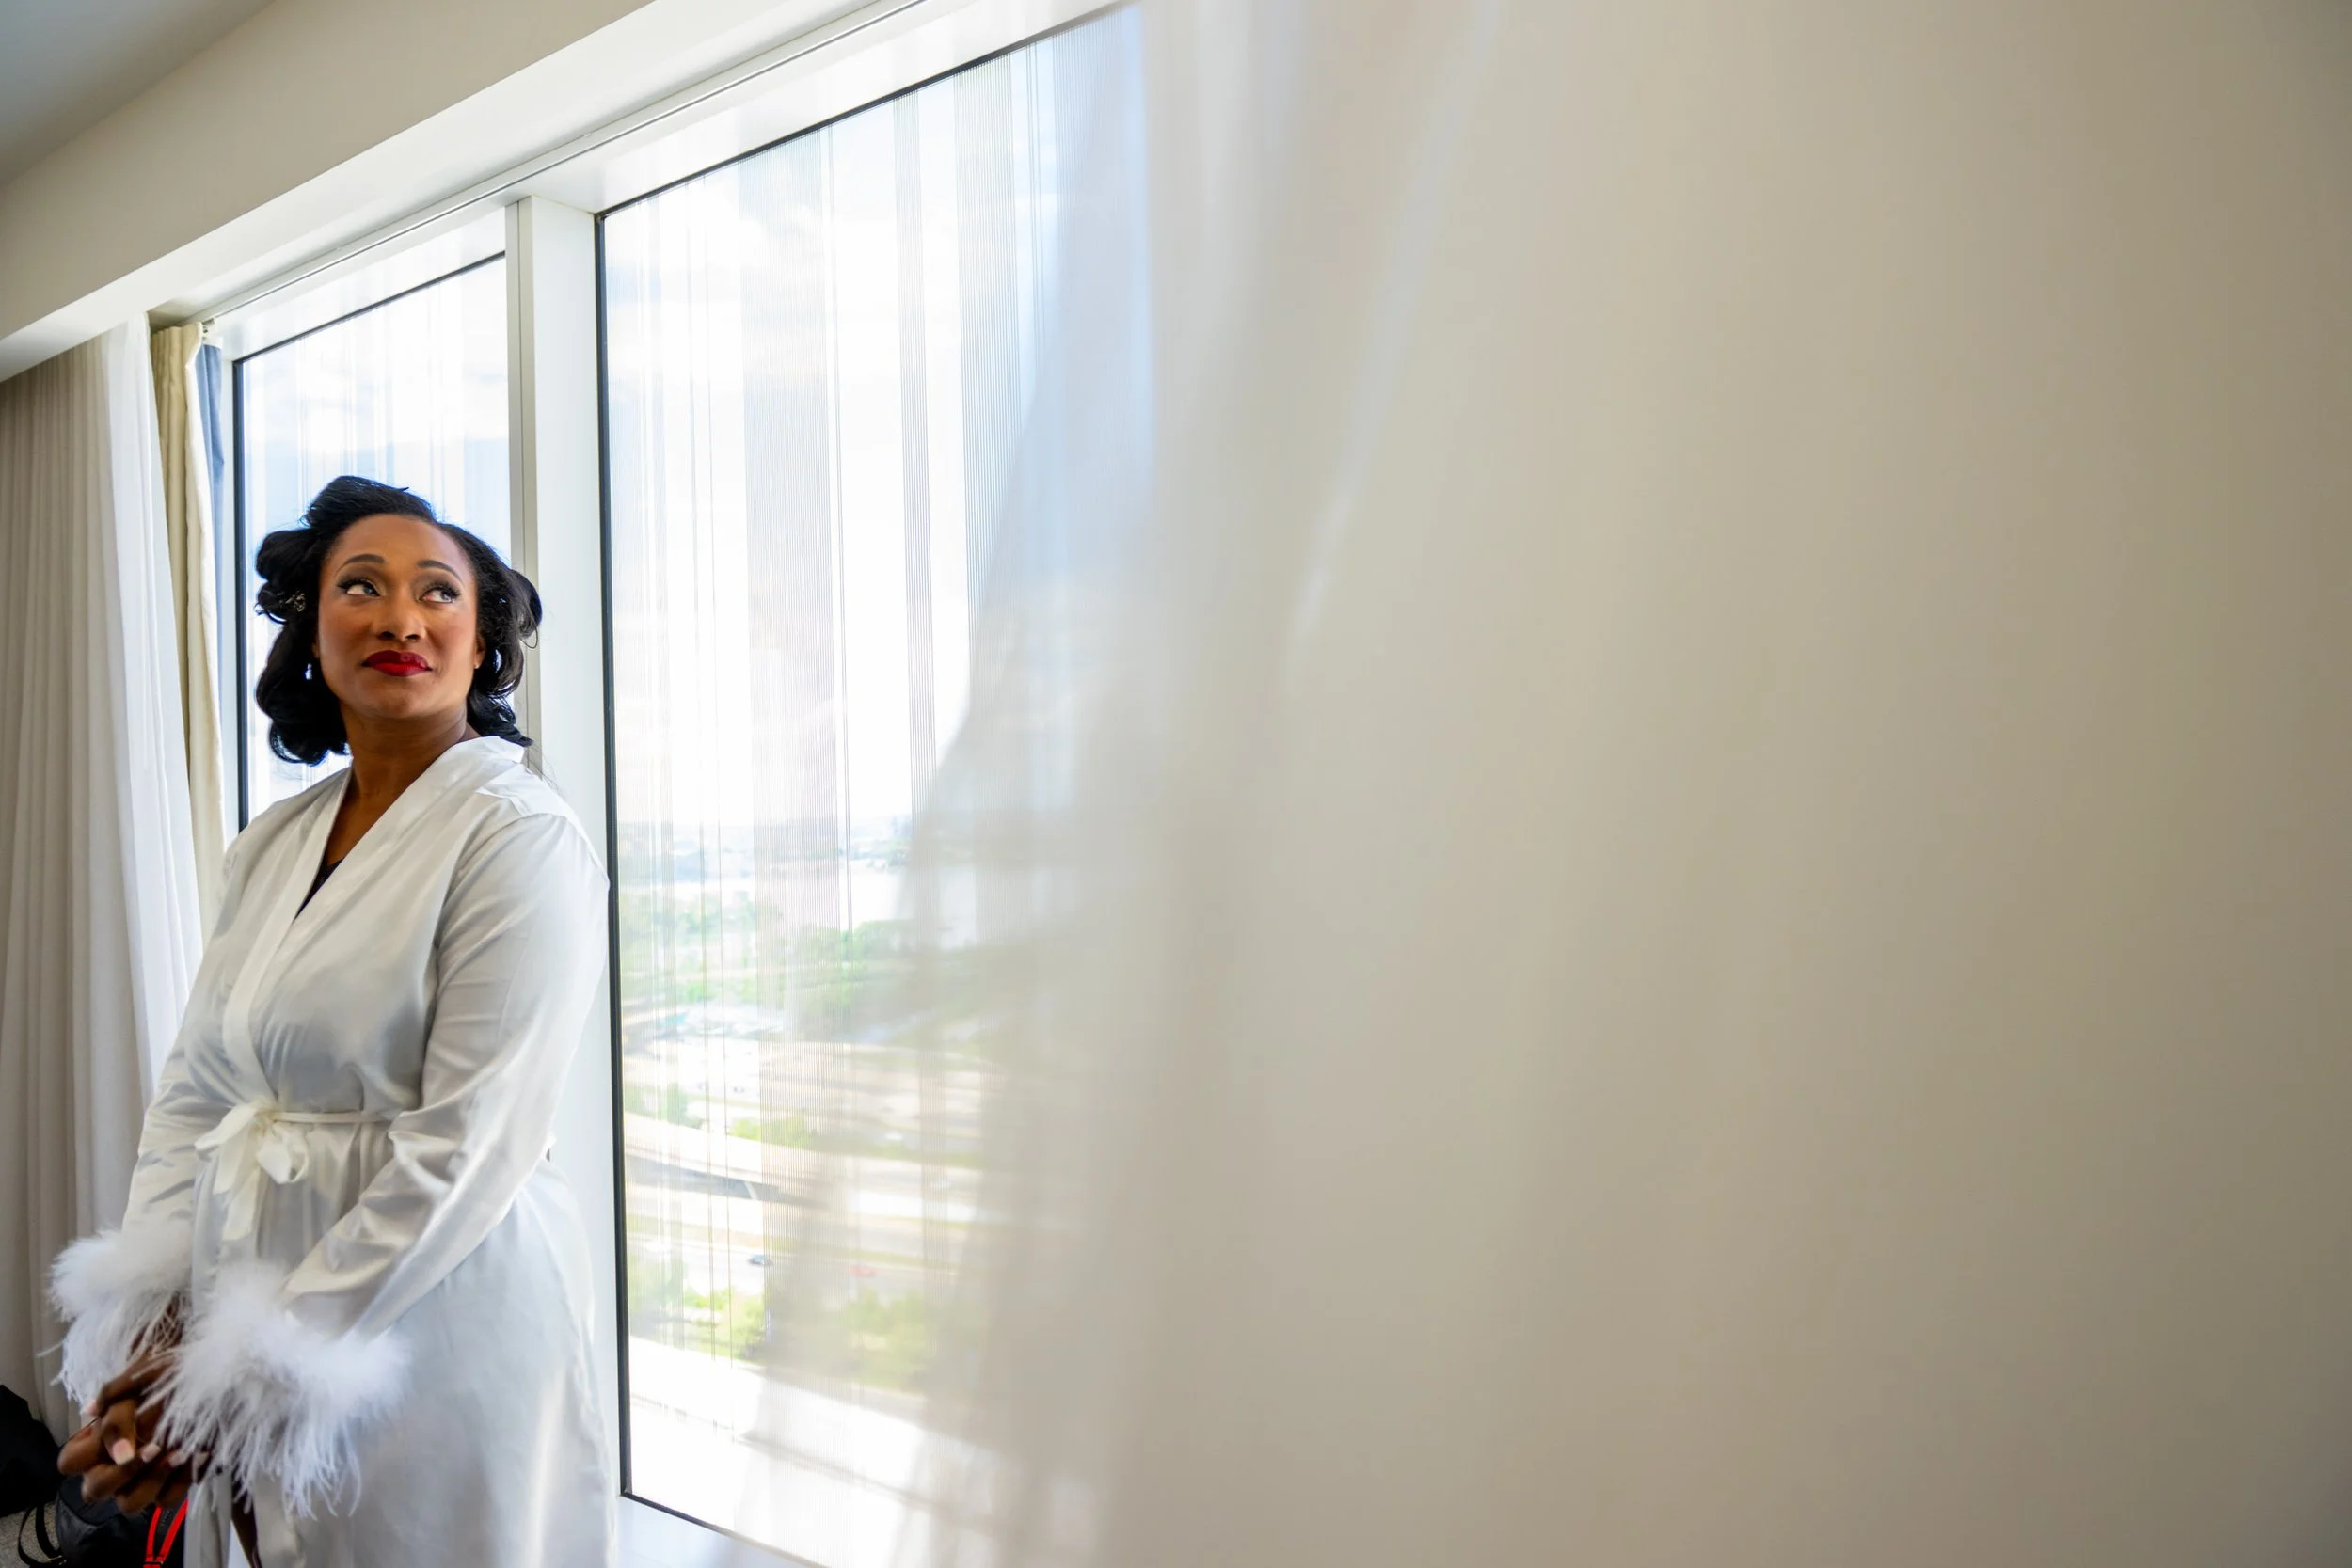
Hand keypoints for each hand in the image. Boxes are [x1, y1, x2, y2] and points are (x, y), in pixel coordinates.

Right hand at [57, 1350, 204, 1514]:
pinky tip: (199, 1454)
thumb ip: (115, 1403)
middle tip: (155, 1447)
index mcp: (93, 1445)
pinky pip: (167, 1499)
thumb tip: (89, 1412)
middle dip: (123, 1473)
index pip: (70, 1463)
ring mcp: (137, 1482)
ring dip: (153, 1480)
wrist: (202, 1383)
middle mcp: (110, 1470)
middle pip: (95, 1491)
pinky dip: (182, 1479)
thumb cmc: (161, 1381)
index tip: (122, 1442)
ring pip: (130, 1504)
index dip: (88, 1456)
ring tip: (181, 1452)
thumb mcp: (138, 1385)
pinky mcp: (167, 1487)